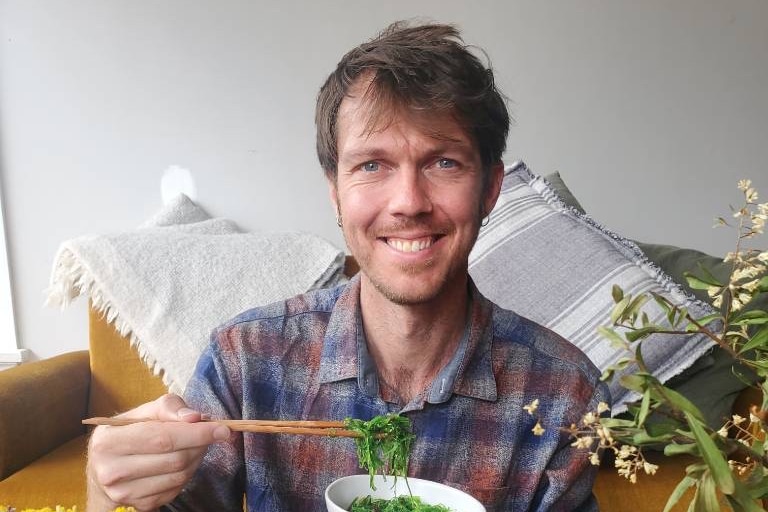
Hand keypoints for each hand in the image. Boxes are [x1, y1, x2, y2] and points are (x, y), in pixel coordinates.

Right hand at [86, 393, 230, 510]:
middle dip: (200, 445)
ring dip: (196, 459)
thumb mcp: (144, 411)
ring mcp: (124, 493)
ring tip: (194, 445)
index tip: (223, 429)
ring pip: (180, 477)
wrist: (105, 467)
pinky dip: (187, 474)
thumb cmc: (130, 432)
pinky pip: (176, 490)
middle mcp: (112, 471)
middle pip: (176, 459)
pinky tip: (182, 462)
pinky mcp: (139, 506)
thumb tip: (195, 417)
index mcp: (109, 442)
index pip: (164, 438)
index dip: (197, 433)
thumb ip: (169, 408)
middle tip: (210, 433)